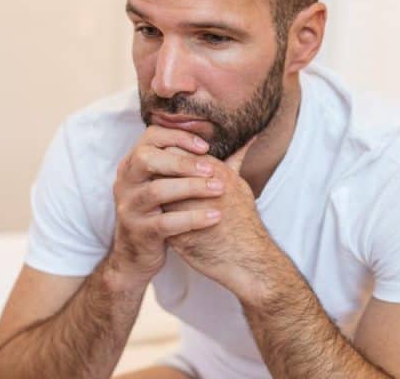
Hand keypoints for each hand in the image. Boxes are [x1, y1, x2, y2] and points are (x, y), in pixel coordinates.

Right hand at [108, 126, 225, 287]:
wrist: (137, 255)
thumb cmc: (163, 211)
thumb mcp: (174, 183)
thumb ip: (206, 161)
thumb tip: (248, 139)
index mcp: (135, 164)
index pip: (151, 136)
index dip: (178, 137)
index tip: (206, 146)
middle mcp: (125, 181)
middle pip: (147, 159)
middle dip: (182, 162)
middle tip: (212, 169)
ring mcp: (129, 207)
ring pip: (156, 191)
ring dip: (191, 188)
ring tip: (220, 190)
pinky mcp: (139, 232)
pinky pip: (165, 223)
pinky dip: (192, 219)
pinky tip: (215, 216)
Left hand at [163, 136, 280, 303]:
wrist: (246, 259)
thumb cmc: (244, 221)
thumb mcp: (240, 186)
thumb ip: (235, 162)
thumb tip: (247, 140)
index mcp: (213, 172)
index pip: (176, 150)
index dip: (168, 155)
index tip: (167, 163)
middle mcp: (198, 188)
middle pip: (162, 168)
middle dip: (156, 171)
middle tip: (154, 178)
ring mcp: (185, 212)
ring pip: (156, 193)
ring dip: (152, 194)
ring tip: (154, 199)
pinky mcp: (176, 233)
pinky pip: (156, 218)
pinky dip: (154, 216)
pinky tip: (155, 218)